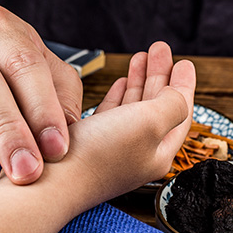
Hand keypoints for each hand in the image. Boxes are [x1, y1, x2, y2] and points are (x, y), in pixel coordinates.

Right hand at [59, 41, 195, 205]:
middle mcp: (138, 154)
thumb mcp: (149, 122)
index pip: (179, 112)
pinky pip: (112, 115)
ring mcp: (113, 151)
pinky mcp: (89, 148)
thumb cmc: (97, 156)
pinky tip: (120, 83)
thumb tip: (179, 96)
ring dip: (140, 80)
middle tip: (160, 49)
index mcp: (159, 152)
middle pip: (158, 107)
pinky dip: (119, 95)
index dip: (184, 84)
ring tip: (140, 57)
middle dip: (161, 75)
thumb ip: (172, 105)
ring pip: (135, 108)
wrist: (47, 182)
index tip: (185, 62)